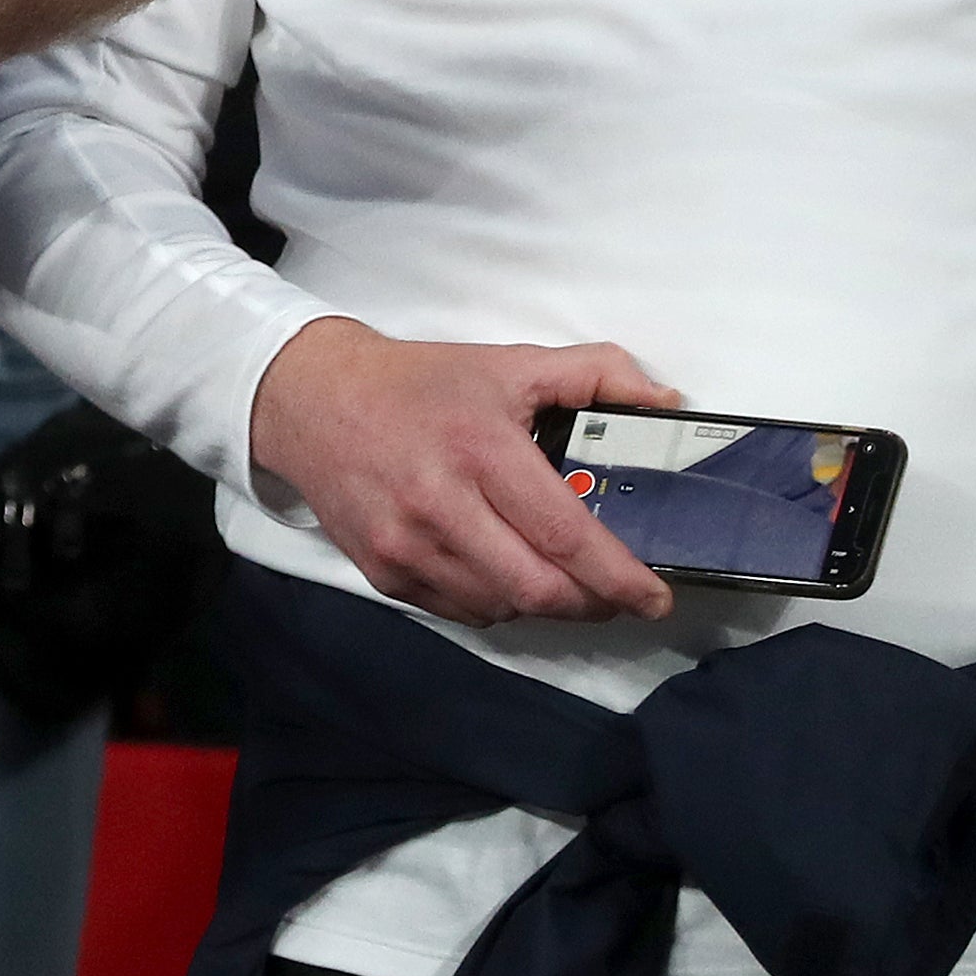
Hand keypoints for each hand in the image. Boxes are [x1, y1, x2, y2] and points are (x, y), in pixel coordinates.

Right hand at [247, 319, 683, 625]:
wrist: (310, 400)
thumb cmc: (418, 384)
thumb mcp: (508, 363)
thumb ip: (595, 374)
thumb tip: (665, 402)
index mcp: (481, 449)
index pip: (565, 535)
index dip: (620, 578)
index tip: (655, 597)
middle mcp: (440, 506)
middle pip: (538, 590)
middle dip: (593, 603)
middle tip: (618, 594)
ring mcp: (406, 547)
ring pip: (503, 608)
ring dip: (545, 603)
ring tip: (560, 577)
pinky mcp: (383, 572)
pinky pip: (462, 612)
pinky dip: (498, 603)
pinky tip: (505, 572)